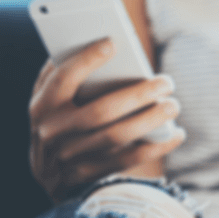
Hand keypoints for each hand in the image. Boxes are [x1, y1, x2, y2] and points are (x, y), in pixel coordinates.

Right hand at [29, 39, 184, 200]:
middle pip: (100, 111)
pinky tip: (177, 133)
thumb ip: (68, 76)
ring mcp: (70, 156)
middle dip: (137, 94)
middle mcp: (52, 132)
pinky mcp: (90, 174)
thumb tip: (105, 46)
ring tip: (174, 105)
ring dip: (150, 119)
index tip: (112, 43)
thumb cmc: (60, 120)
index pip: (62, 79)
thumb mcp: (52, 99)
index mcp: (41, 106)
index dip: (85, 60)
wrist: (47, 173)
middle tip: (167, 82)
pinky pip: (129, 160)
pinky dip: (157, 146)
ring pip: (116, 137)